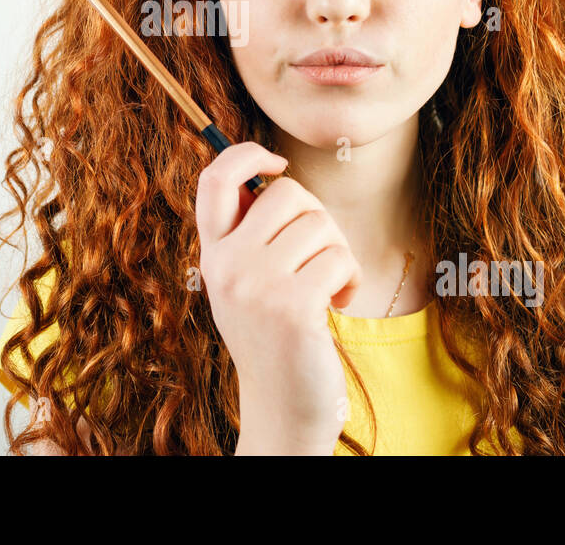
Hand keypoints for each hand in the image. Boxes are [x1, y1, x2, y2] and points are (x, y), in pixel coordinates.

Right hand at [195, 141, 361, 451]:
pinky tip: (339, 303)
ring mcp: (256, 285)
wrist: (284, 409)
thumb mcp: (249, 282)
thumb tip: (272, 174)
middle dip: (317, 216)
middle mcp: (226, 265)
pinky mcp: (292, 306)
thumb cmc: (278, 337)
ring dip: (338, 252)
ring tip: (329, 286)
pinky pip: (339, 257)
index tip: (277, 163)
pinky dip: (351, 278)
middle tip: (320, 254)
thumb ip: (251, 235)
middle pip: (286, 193)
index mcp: (213, 254)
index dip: (245, 154)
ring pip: (319, 224)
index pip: (214, 181)